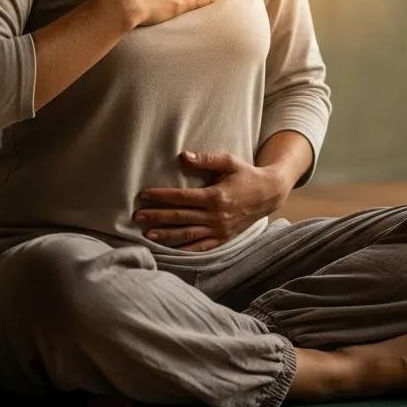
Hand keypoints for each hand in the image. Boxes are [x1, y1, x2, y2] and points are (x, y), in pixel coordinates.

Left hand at [133, 150, 285, 251]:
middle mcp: (216, 216)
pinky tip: (171, 251)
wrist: (269, 194)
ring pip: (188, 234)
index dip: (161, 196)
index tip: (144, 195)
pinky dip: (186, 250)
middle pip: (180, 217)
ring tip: (148, 236)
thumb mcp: (229, 161)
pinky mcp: (223, 238)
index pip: (182, 197)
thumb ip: (206, 159)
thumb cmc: (247, 174)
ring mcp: (220, 229)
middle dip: (157, 217)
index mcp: (215, 196)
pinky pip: (202, 247)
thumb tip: (183, 156)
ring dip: (166, 235)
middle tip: (137, 217)